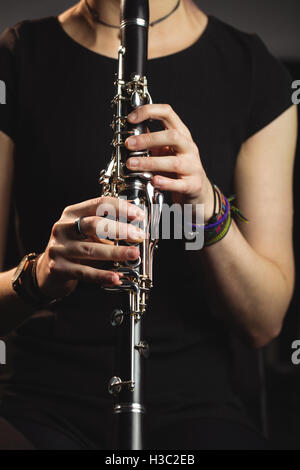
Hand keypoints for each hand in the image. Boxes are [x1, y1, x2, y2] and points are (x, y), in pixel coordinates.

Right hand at [36, 197, 144, 299]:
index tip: (138, 215)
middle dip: (119, 229)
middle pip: (94, 225)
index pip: (98, 204)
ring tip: (133, 254)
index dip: (120, 208)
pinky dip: (102, 275)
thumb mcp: (88, 234)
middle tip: (138, 235)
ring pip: (91, 250)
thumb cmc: (74, 249)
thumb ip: (107, 229)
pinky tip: (115, 277)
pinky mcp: (58, 268)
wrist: (47, 272)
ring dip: (115, 252)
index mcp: (72, 214)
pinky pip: (85, 272)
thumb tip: (137, 230)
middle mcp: (63, 228)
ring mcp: (59, 248)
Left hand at [125, 104, 214, 221]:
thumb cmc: (178, 169)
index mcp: (181, 134)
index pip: (167, 113)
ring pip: (174, 162)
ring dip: (150, 163)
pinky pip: (179, 184)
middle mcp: (189, 148)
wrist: (197, 191)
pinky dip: (165, 182)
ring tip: (132, 165)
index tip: (131, 118)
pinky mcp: (193, 185)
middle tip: (128, 144)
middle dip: (148, 139)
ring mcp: (192, 166)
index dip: (148, 111)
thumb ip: (150, 142)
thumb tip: (128, 133)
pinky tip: (153, 181)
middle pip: (173, 136)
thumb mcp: (164, 151)